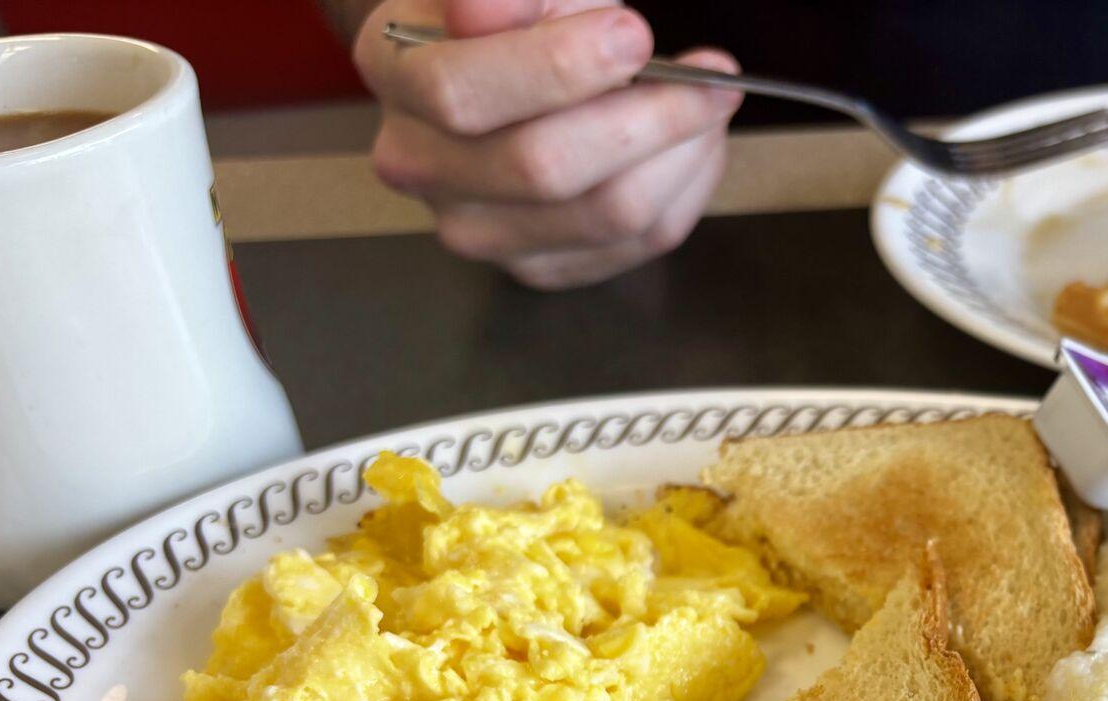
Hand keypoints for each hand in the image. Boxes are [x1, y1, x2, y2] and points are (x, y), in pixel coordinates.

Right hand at [353, 0, 740, 288]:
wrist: (499, 68)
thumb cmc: (514, 14)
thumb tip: (481, 10)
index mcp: (398, 73)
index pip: (463, 93)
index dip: (559, 66)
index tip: (634, 34)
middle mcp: (421, 166)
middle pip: (544, 167)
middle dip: (647, 116)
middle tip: (710, 76)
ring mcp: (479, 231)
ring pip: (607, 212)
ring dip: (682, 152)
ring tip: (708, 101)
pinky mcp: (540, 267)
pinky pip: (639, 242)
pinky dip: (686, 186)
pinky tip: (692, 143)